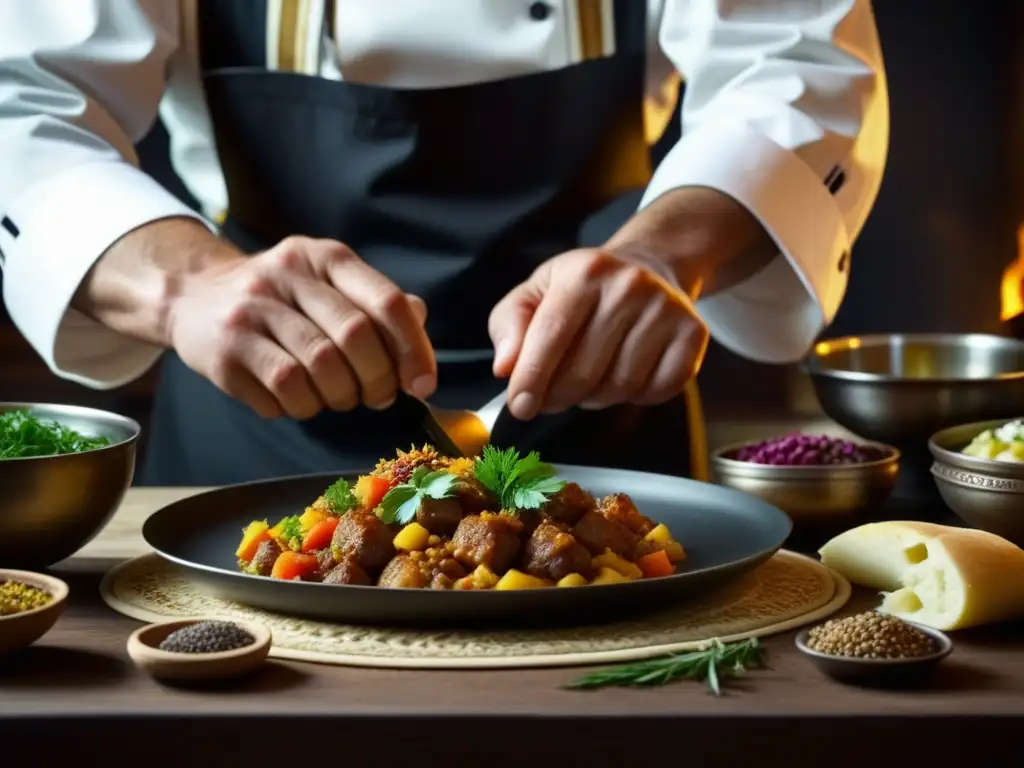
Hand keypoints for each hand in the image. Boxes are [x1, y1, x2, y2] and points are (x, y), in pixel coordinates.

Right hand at [168, 236, 435, 419]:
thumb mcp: (327, 285)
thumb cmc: (279, 300)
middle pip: (356, 335)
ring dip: (341, 396)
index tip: (423, 383)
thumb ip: (375, 304)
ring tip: (338, 398)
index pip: (386, 300)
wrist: (190, 297)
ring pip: (321, 367)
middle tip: (379, 397)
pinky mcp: (225, 348)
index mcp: (324, 256)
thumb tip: (420, 328)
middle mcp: (288, 274)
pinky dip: (303, 406)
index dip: (414, 348)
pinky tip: (299, 401)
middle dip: (378, 378)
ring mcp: (252, 310)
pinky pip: (284, 389)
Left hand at [488, 249, 708, 420]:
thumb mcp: (536, 291)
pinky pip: (658, 390)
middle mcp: (629, 286)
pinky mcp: (693, 333)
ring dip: (595, 398)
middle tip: (550, 398)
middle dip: (559, 396)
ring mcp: (667, 310)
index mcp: (584, 271)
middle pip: (584, 371)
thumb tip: (506, 367)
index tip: (520, 407)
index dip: (532, 377)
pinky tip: (625, 377)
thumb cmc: (583, 287)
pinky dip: (636, 397)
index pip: (551, 334)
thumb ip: (510, 325)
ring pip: (620, 386)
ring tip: (589, 380)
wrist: (648, 265)